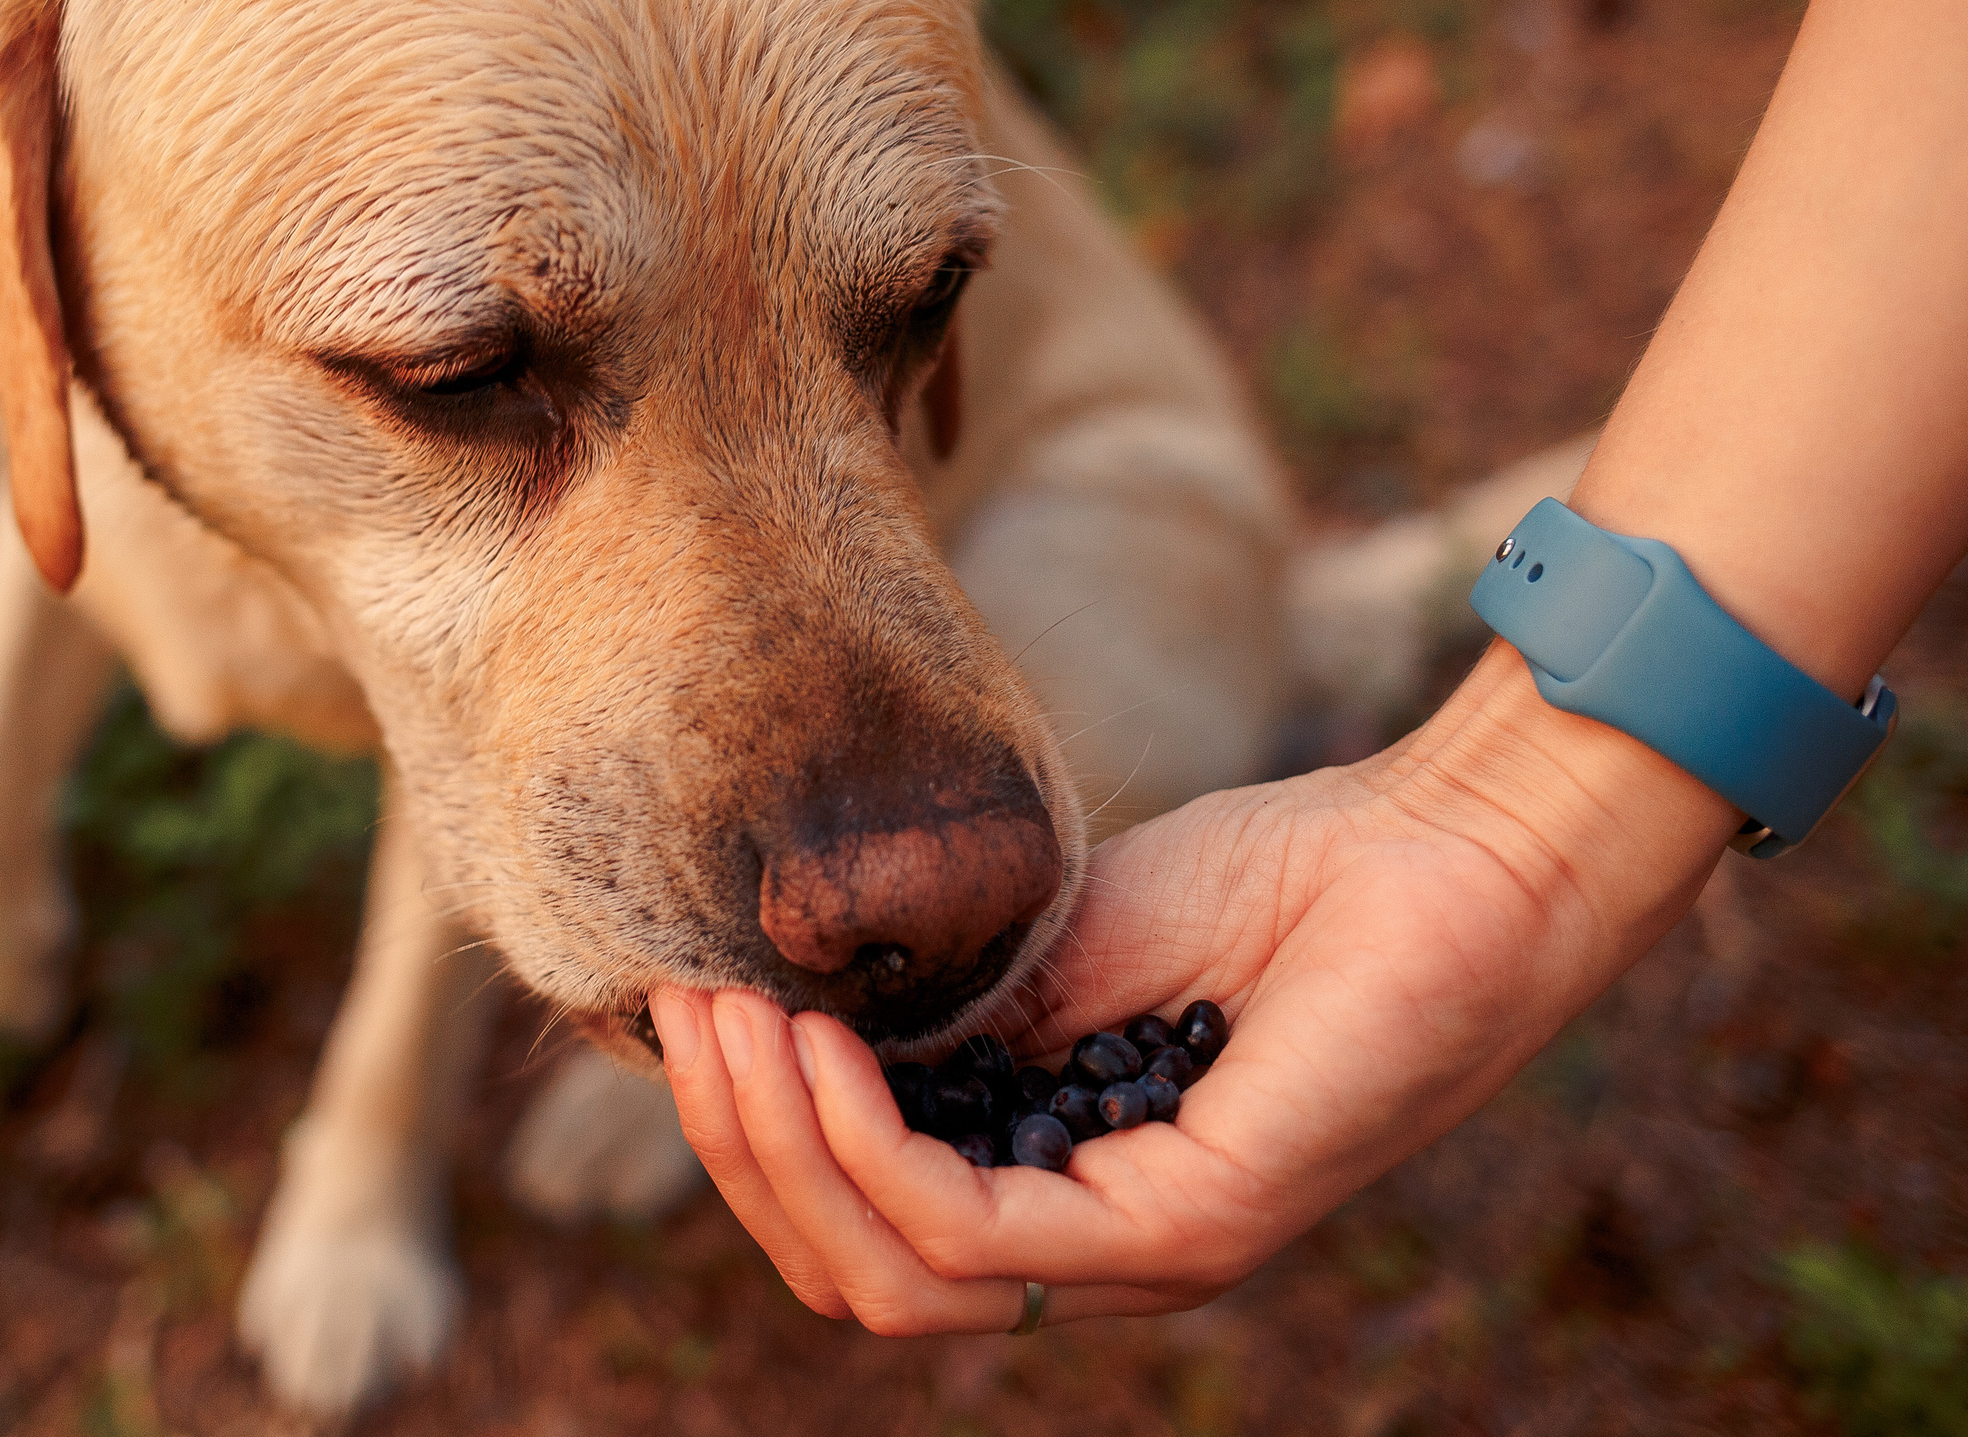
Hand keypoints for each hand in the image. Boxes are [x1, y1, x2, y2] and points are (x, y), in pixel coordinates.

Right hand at [652, 644, 1739, 1332]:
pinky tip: (816, 1050)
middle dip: (742, 1155)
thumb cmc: (1272, 882)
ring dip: (782, 1151)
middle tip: (687, 1019)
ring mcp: (1148, 1251)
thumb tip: (786, 1037)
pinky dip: (867, 1149)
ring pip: (897, 1281)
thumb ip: (942, 1021)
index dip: (754, 1140)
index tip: (689, 1011)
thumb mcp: (1052, 949)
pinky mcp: (1193, 1227)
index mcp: (1058, 1188)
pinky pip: (977, 1235)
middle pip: (857, 1278)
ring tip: (732, 1025)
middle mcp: (1097, 1249)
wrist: (1439, 845)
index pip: (865, 1233)